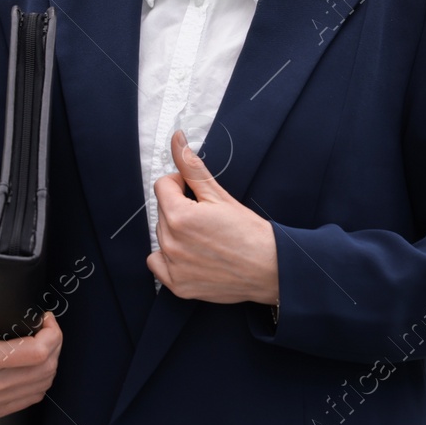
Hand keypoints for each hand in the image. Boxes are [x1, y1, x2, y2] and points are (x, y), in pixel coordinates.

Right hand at [0, 279, 61, 419]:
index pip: (35, 353)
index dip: (51, 334)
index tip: (46, 320)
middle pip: (44, 369)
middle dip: (54, 345)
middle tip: (48, 330)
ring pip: (43, 384)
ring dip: (50, 362)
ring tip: (42, 344)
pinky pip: (34, 397)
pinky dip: (40, 379)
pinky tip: (33, 364)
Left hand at [146, 130, 279, 305]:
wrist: (269, 268)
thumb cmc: (249, 233)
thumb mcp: (220, 195)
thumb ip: (192, 166)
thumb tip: (177, 139)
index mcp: (180, 216)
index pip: (163, 186)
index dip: (181, 184)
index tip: (197, 192)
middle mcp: (171, 243)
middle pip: (162, 212)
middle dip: (180, 208)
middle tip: (207, 217)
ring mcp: (173, 266)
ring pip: (161, 236)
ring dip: (176, 232)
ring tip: (204, 237)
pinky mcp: (177, 285)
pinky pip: (156, 263)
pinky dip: (169, 258)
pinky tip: (191, 254)